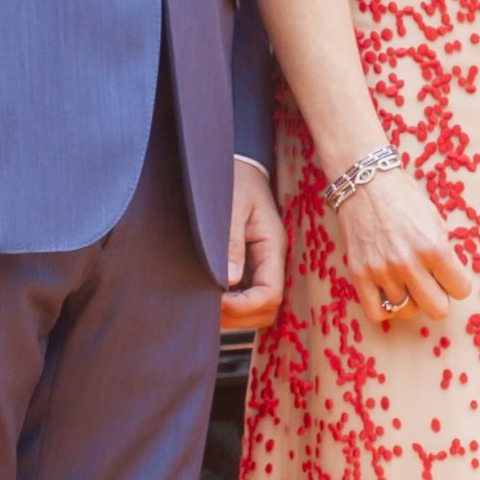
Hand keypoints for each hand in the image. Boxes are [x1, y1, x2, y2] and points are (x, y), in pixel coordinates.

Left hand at [222, 160, 285, 330]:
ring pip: (259, 308)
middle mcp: (272, 260)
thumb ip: (231, 242)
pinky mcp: (252, 265)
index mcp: (272, 245)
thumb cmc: (233, 179)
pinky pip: (249, 296)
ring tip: (206, 303)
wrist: (238, 164)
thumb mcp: (231, 206)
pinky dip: (233, 304)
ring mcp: (263, 264)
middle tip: (207, 307)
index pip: (270, 294)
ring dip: (236, 314)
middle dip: (240, 316)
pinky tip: (211, 294)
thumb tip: (231, 281)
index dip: (244, 306)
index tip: (216, 300)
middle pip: (268, 309)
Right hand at [331, 167, 470, 331]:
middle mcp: (408, 263)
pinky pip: (376, 313)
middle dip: (438, 297)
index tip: (449, 275)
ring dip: (410, 298)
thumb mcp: (436, 221)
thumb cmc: (404, 199)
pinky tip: (388, 293)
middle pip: (437, 309)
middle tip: (430, 283)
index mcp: (434, 247)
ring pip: (407, 311)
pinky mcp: (359, 274)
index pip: (461, 289)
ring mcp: (381, 271)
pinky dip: (384, 309)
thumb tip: (447, 281)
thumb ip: (444, 253)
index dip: (457, 283)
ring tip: (406, 281)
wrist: (366, 183)